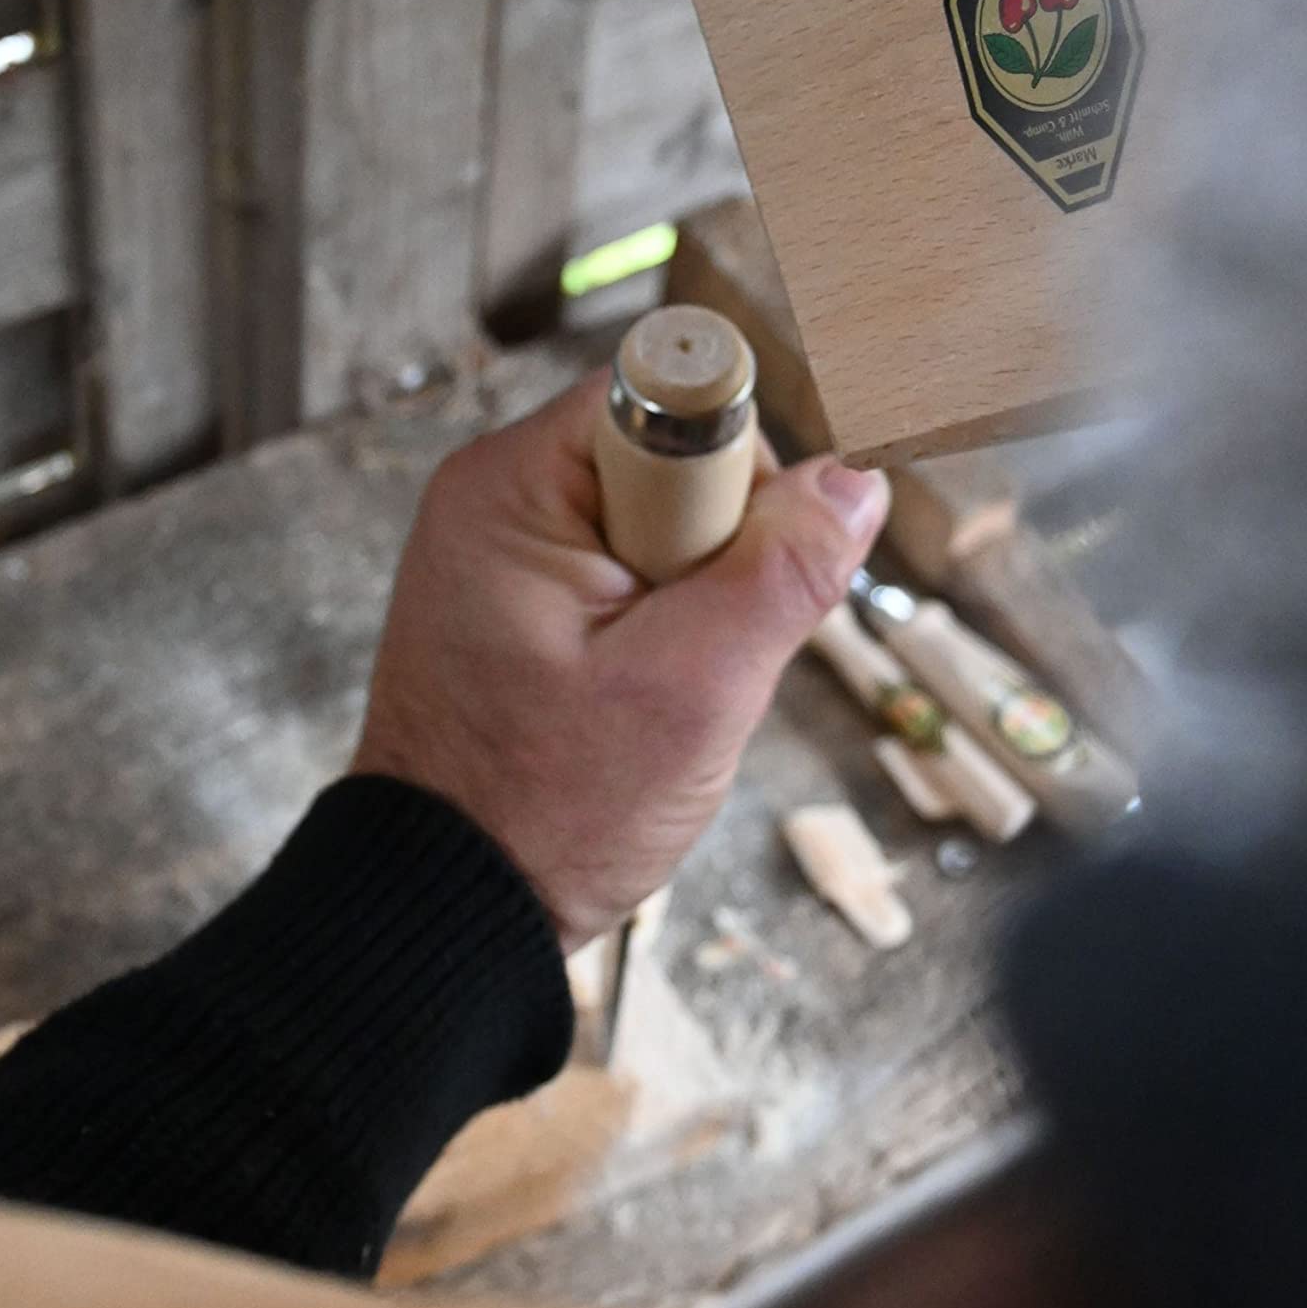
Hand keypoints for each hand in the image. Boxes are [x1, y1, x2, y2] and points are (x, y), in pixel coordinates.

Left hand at [353, 372, 889, 948]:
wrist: (450, 908)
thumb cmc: (544, 811)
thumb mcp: (692, 690)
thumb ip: (782, 572)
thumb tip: (857, 480)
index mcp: (512, 486)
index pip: (668, 399)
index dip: (734, 475)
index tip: (739, 568)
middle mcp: (499, 499)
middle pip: (674, 462)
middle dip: (721, 556)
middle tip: (690, 656)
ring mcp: (507, 556)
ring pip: (667, 531)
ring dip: (698, 607)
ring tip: (659, 693)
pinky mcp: (525, 607)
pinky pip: (636, 582)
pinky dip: (664, 638)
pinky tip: (641, 703)